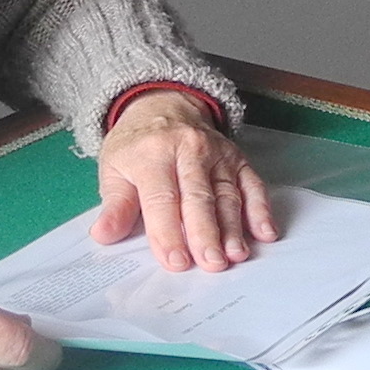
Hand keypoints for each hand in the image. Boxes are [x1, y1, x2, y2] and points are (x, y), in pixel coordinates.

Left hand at [91, 91, 276, 270]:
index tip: (175, 262)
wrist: (163, 106)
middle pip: (199, 197)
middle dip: (206, 233)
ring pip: (228, 194)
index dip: (168, 233)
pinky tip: (265, 233)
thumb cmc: (137, 146)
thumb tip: (104, 235)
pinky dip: (261, 209)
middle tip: (211, 263)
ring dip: (234, 227)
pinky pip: (252, 184)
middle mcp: (188, 150)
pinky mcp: (237, 159)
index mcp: (152, 154)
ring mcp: (217, 154)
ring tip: (236, 255)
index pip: (161, 199)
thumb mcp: (114, 169)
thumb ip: (115, 205)